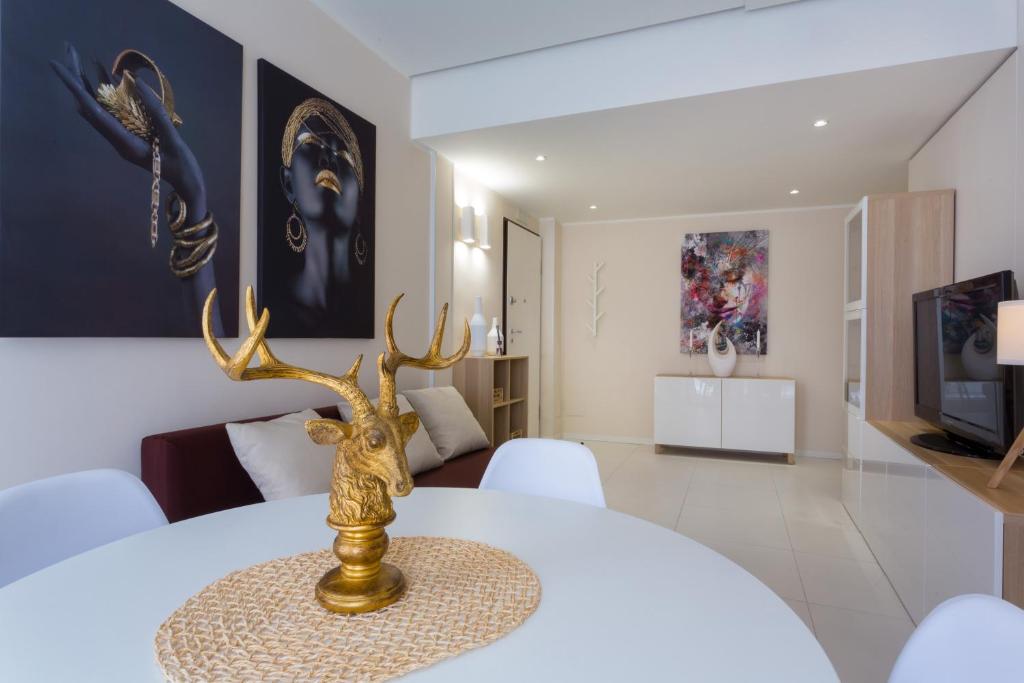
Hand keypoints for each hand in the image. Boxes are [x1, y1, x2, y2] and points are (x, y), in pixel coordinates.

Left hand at [50, 42, 206, 214]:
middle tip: (69, 51)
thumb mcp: (173, 139)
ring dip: (89, 83)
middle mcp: (116, 138)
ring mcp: (122, 136)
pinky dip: (109, 92)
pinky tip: (109, 75)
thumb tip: (136, 82)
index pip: (92, 110)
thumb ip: (156, 112)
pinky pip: (113, 110)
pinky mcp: (129, 133)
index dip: (74, 86)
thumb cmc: (182, 166)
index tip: (57, 65)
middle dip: (76, 78)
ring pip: (98, 107)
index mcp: (124, 142)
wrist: (187, 184)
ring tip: (82, 57)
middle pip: (88, 105)